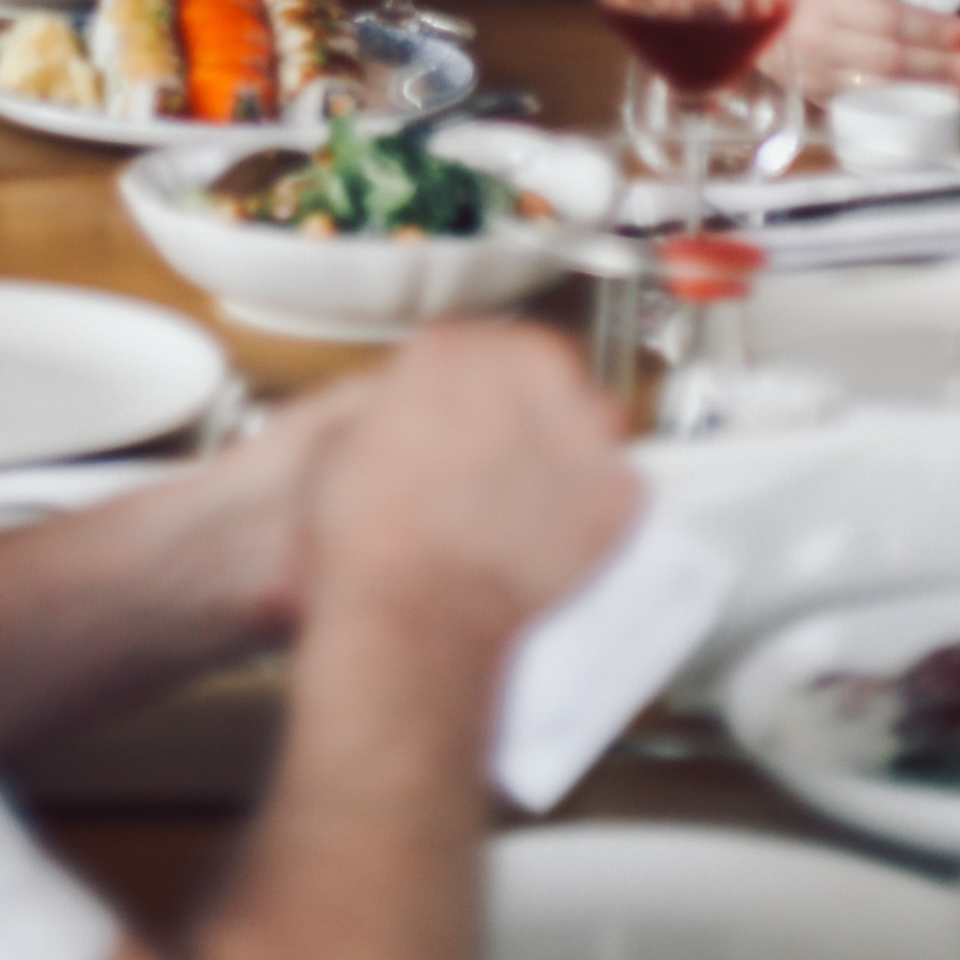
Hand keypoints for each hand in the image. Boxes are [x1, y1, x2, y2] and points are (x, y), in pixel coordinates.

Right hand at [314, 322, 635, 654]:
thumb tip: (403, 408)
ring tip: (538, 496)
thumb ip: (386, 405)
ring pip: (592, 415)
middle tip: (506, 455)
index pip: (476, 340)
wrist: (415, 619)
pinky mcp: (616, 490)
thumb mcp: (339, 442)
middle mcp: (521, 370)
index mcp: (449, 347)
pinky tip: (559, 534)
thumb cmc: (367, 541)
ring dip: (570, 446)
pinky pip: (620, 484)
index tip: (470, 412)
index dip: (474, 382)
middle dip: (528, 404)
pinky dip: (599, 507)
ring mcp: (578, 428)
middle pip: (541, 364)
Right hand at [788, 0, 959, 105]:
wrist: (737, 1)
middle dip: (945, 68)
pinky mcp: (814, 95)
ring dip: (933, 94)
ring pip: (882, 89)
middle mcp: (816, 39)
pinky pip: (865, 105)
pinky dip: (905, 107)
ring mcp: (813, 73)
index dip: (933, 30)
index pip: (889, 19)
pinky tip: (938, 106)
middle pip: (892, 59)